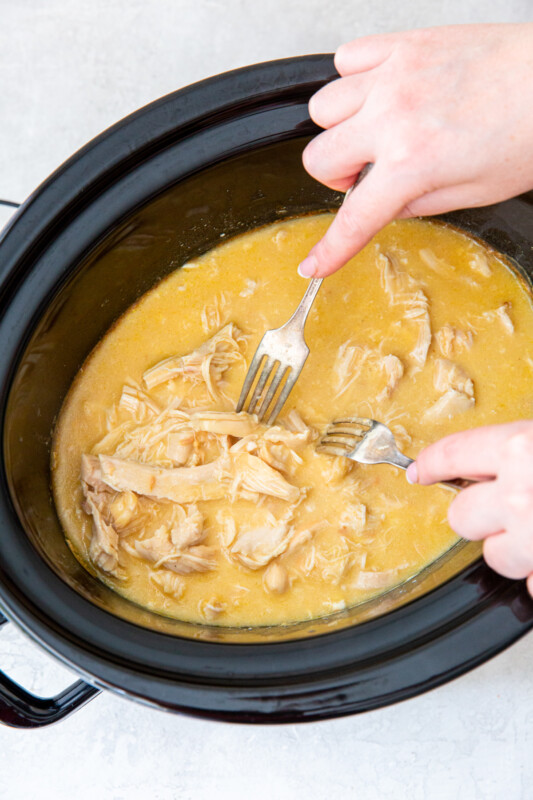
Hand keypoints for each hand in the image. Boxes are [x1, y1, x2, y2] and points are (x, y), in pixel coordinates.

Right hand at [299, 23, 532, 277]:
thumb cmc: (531, 131)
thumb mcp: (476, 193)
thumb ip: (419, 204)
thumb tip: (386, 206)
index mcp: (414, 162)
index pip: (354, 218)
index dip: (330, 250)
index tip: (313, 263)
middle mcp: (394, 116)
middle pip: (318, 156)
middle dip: (336, 177)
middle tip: (367, 177)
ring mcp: (394, 75)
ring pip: (322, 107)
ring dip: (341, 129)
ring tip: (374, 133)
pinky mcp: (405, 43)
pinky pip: (347, 58)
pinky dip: (353, 81)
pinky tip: (381, 94)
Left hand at [406, 421, 532, 595]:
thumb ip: (520, 448)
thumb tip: (499, 455)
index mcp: (520, 449)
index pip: (452, 455)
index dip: (431, 464)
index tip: (419, 471)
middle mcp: (518, 496)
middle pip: (460, 515)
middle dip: (477, 513)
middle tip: (507, 504)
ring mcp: (532, 540)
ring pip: (493, 556)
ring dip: (511, 548)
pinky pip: (530, 583)